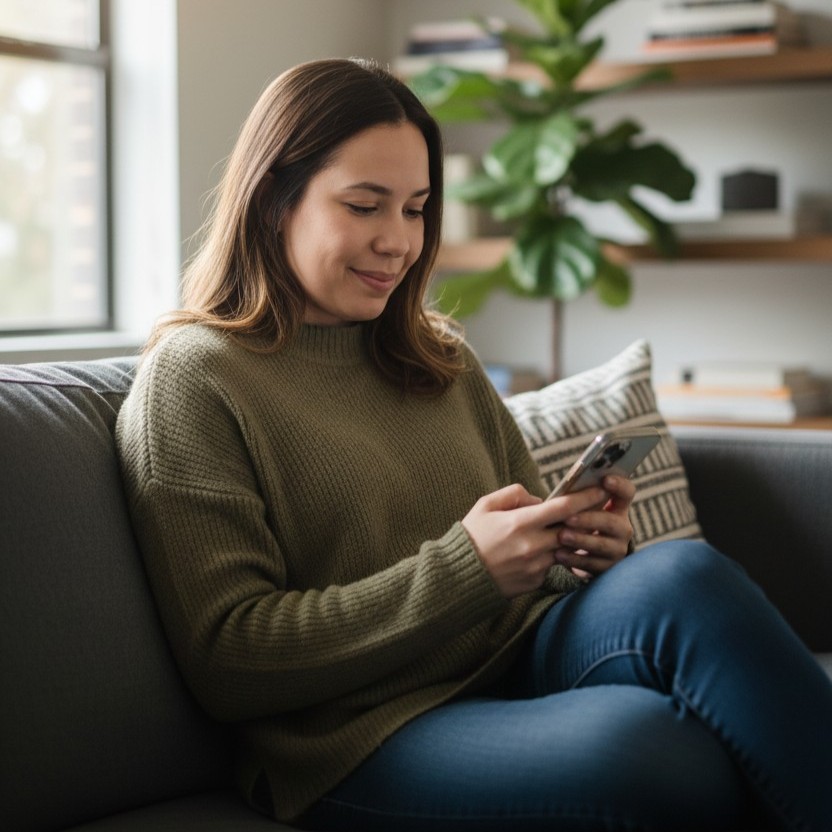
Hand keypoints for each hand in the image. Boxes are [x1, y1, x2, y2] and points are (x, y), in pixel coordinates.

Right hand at [462, 483, 607, 597]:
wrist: (458, 578)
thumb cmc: (471, 536)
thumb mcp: (485, 505)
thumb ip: (514, 494)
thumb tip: (539, 499)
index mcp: (520, 523)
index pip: (564, 507)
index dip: (587, 497)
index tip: (602, 489)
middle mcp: (533, 545)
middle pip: (572, 529)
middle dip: (586, 517)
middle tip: (598, 507)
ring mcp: (536, 566)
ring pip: (565, 548)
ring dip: (569, 538)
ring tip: (568, 528)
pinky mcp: (536, 582)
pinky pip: (552, 565)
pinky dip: (551, 555)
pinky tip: (539, 551)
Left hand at [554, 475, 634, 580]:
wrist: (581, 556)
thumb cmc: (576, 523)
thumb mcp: (580, 509)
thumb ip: (577, 498)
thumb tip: (563, 491)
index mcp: (617, 508)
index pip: (627, 492)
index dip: (619, 485)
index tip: (605, 479)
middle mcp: (622, 528)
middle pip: (611, 521)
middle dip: (589, 519)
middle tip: (568, 518)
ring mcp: (617, 549)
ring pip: (602, 544)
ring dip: (581, 539)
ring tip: (561, 536)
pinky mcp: (607, 567)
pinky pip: (592, 564)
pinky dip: (574, 559)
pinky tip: (559, 554)